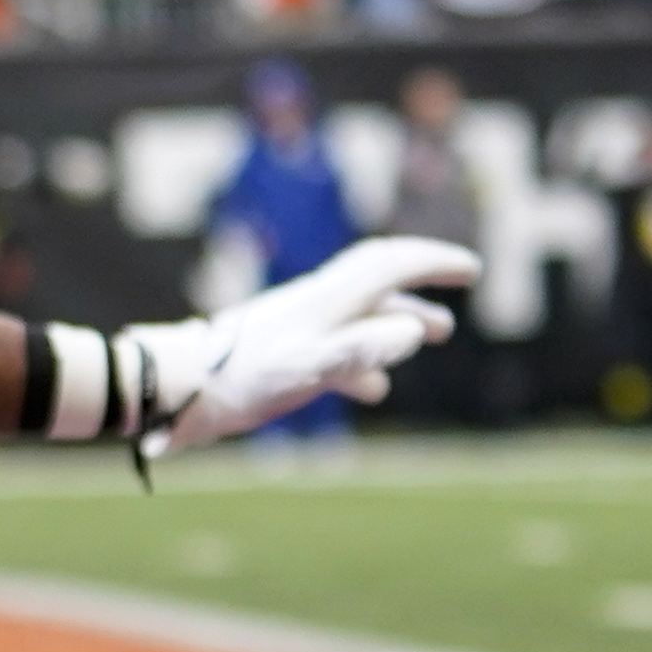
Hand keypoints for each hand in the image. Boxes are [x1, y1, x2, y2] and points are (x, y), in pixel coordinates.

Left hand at [118, 236, 479, 451]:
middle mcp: (315, 304)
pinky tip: (375, 389)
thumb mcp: (306, 368)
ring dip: (403, 317)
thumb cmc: (241, 380)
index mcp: (325, 299)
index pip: (388, 265)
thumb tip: (414, 332)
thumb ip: (359, 350)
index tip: (472, 268)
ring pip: (362, 311)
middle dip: (423, 276)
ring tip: (437, 333)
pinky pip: (337, 347)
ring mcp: (298, 325)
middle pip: (378, 276)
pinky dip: (366, 360)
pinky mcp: (283, 351)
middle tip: (463, 283)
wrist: (179, 389)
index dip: (432, 262)